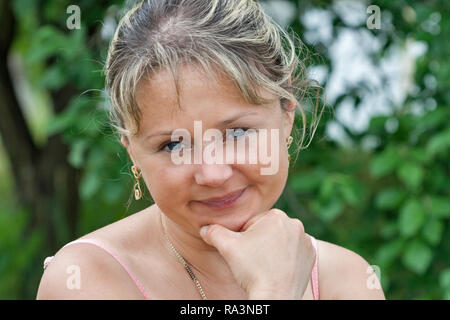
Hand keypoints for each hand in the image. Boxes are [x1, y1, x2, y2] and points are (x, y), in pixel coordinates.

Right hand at [199, 209, 315, 298]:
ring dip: (272, 250)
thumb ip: (214, 232)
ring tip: (265, 266)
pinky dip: (285, 259)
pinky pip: (293, 253)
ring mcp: (305, 241)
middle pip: (267, 231)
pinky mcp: (310, 256)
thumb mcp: (227, 247)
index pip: (252, 223)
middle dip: (258, 242)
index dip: (243, 238)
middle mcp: (295, 224)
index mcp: (276, 216)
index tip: (244, 252)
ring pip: (280, 241)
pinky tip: (277, 270)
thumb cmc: (252, 270)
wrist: (275, 298)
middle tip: (253, 260)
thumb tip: (205, 228)